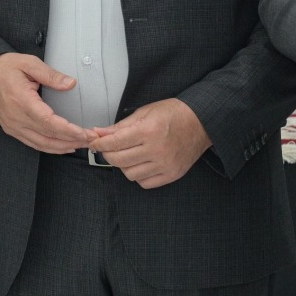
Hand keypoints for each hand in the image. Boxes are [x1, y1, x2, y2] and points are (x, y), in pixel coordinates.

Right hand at [0, 52, 95, 153]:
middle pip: (48, 136)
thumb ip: (51, 75)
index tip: (85, 133)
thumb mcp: (28, 63)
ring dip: (63, 147)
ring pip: (42, 144)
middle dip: (72, 140)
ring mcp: (13, 126)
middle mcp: (16, 118)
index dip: (69, 130)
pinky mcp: (11, 129)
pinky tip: (63, 146)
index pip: (49, 122)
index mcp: (21, 101)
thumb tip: (70, 84)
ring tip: (81, 144)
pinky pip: (33, 143)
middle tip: (92, 139)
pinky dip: (50, 148)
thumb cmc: (4, 68)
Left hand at [90, 98, 211, 188]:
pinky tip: (140, 163)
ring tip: (127, 154)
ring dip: (123, 165)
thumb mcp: (144, 113)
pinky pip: (145, 183)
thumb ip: (120, 126)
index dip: (98, 144)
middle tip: (107, 148)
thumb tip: (98, 133)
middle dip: (107, 154)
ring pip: (130, 174)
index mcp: (148, 132)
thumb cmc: (172, 114)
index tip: (93, 143)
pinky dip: (138, 175)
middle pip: (118, 161)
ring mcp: (166, 164)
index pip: (113, 143)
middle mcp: (157, 150)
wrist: (202, 122)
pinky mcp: (173, 174)